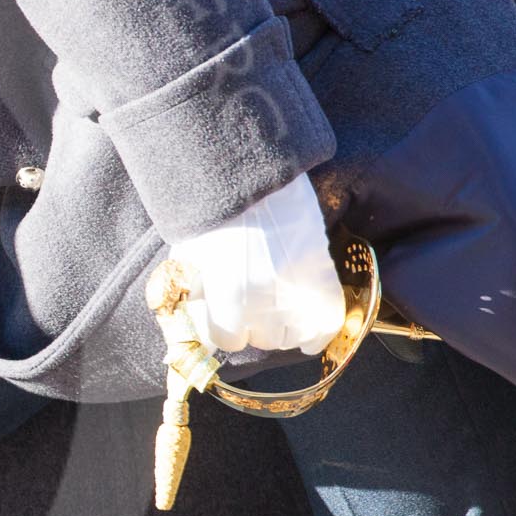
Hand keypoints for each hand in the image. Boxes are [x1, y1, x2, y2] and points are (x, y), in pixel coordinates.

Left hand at [166, 171, 345, 355]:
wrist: (249, 174)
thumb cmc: (212, 215)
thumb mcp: (189, 258)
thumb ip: (193, 295)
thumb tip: (193, 324)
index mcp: (223, 295)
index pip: (225, 341)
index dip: (226, 328)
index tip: (228, 317)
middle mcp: (258, 300)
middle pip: (259, 339)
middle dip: (254, 325)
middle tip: (254, 301)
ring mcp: (293, 288)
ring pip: (290, 336)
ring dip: (285, 326)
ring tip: (279, 304)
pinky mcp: (320, 274)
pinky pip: (325, 324)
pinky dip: (318, 333)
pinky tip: (311, 333)